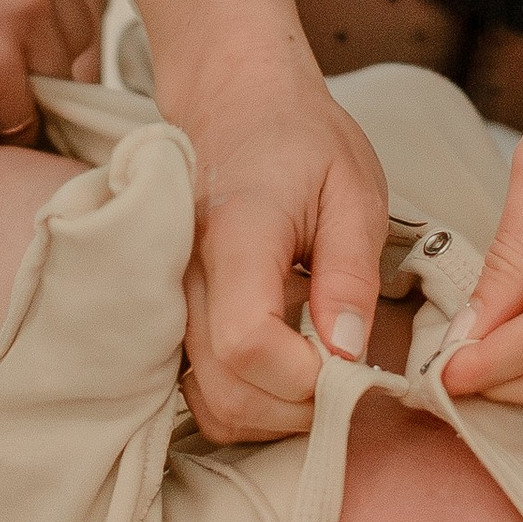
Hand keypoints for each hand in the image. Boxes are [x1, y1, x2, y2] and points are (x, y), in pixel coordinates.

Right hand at [128, 0, 389, 442]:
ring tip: (319, 367)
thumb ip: (350, 272)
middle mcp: (184, 276)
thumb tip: (348, 353)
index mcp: (235, 234)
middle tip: (350, 377)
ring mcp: (168, 303)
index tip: (354, 365)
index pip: (248, 342)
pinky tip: (285, 363)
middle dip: (300, 410)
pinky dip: (247, 400)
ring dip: (275, 414)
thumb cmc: (301, 143)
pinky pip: (198, 392)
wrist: (233, 108)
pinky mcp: (169, 321)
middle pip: (227, 391)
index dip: (306, 378)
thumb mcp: (353, 190)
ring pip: (209, 403)